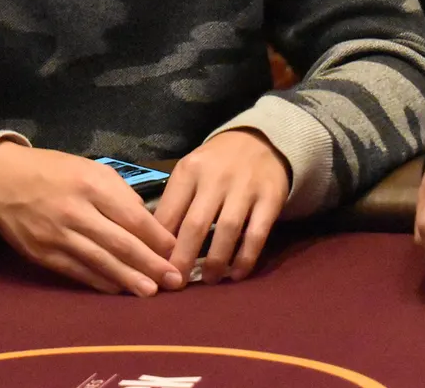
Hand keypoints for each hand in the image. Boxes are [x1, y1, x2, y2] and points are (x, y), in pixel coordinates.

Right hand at [0, 143, 181, 296]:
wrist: (0, 179)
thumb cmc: (52, 171)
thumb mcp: (89, 168)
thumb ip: (118, 193)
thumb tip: (146, 221)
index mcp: (90, 184)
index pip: (132, 216)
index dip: (156, 237)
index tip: (175, 250)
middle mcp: (75, 210)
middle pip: (120, 242)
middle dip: (150, 264)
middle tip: (174, 280)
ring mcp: (57, 234)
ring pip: (100, 261)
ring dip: (128, 279)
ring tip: (151, 291)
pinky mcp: (43, 253)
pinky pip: (77, 271)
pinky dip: (99, 282)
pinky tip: (117, 289)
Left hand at [153, 129, 288, 284]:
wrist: (261, 141)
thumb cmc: (216, 164)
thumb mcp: (190, 172)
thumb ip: (175, 202)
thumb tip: (156, 245)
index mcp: (189, 171)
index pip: (169, 212)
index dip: (160, 244)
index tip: (155, 268)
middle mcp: (216, 178)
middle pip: (195, 224)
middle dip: (184, 258)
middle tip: (176, 284)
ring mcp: (245, 187)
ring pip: (227, 230)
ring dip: (216, 261)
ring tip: (208, 281)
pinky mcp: (270, 198)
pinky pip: (257, 234)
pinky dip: (246, 257)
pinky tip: (237, 274)